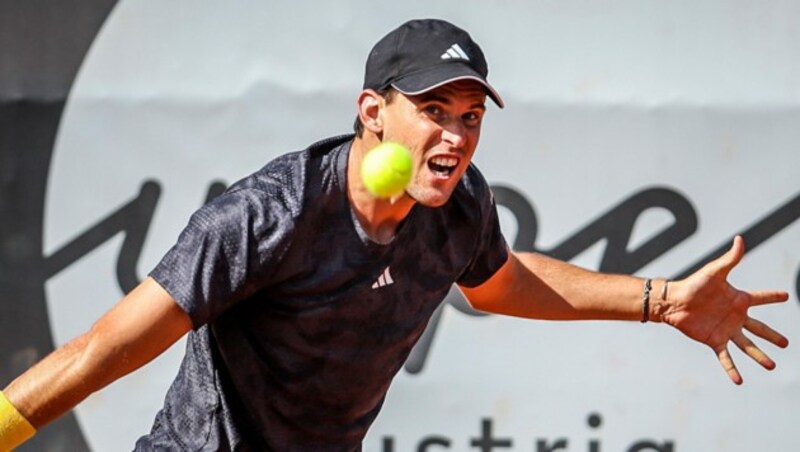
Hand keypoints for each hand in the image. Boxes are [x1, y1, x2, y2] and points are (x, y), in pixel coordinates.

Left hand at [660, 235, 789, 384]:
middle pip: (759, 328)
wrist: (673, 301)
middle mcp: (735, 317)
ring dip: (759, 356)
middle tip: (786, 343)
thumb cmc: (694, 284)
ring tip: (771, 366)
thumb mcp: (714, 271)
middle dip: (773, 336)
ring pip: (747, 346)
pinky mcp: (714, 340)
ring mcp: (726, 330)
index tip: (786, 296)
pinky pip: (726, 357)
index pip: (761, 298)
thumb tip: (740, 239)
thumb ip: (730, 258)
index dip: (773, 297)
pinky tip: (739, 381)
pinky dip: (732, 369)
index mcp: (739, 299)